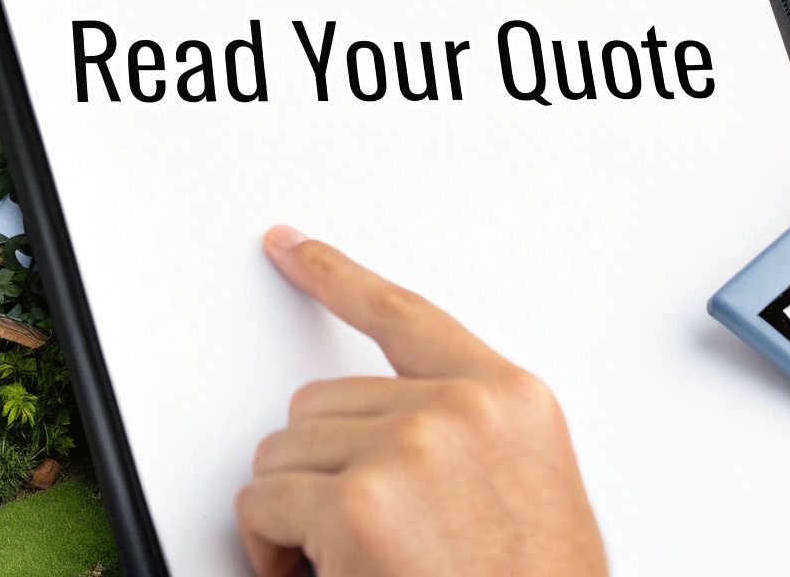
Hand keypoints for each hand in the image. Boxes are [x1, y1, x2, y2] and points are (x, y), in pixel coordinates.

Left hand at [235, 225, 605, 576]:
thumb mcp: (526, 502)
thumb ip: (466, 443)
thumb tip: (381, 434)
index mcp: (512, 403)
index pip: (405, 315)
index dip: (336, 276)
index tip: (290, 245)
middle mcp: (465, 409)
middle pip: (322, 404)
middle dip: (320, 473)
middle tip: (361, 541)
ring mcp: (412, 447)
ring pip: (285, 452)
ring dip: (296, 514)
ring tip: (355, 565)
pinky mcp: (360, 499)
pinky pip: (263, 503)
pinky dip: (269, 549)